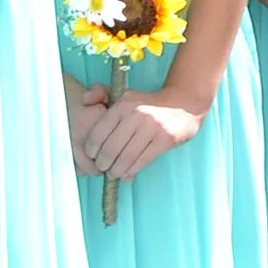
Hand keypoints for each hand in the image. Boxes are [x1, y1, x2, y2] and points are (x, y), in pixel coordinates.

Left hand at [74, 83, 202, 181]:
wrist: (183, 103)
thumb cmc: (147, 103)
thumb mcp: (124, 94)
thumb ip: (100, 94)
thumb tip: (84, 99)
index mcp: (123, 104)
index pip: (98, 133)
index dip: (91, 149)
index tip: (92, 156)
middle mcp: (136, 114)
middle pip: (111, 148)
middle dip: (103, 163)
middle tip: (102, 167)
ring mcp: (152, 127)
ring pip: (126, 157)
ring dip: (116, 170)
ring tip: (114, 173)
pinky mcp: (165, 139)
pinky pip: (142, 161)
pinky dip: (131, 171)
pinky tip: (128, 174)